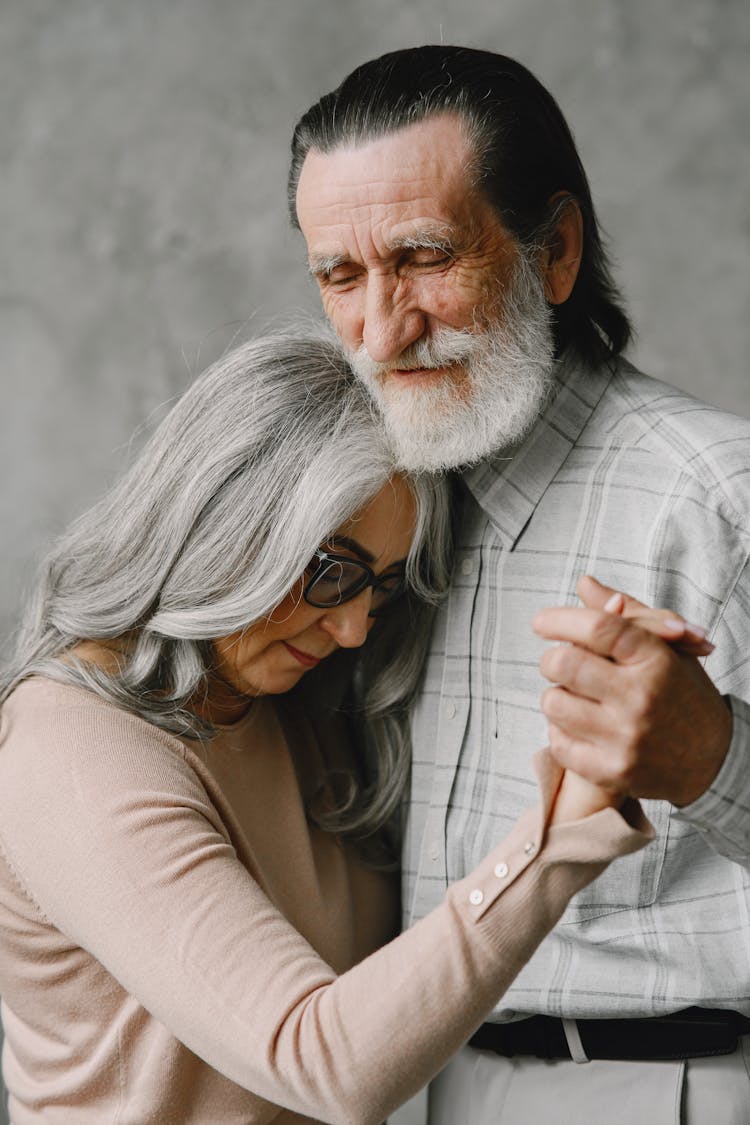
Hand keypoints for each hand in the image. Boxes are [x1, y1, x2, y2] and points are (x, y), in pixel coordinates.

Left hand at [534, 576, 732, 807]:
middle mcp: (641, 698)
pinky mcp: (613, 771)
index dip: (561, 619)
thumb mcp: (666, 649)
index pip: (598, 627)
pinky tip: (579, 725)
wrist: (714, 759)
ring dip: (556, 695)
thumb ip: (625, 616)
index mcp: (656, 660)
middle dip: (551, 658)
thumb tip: (584, 584)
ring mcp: (626, 738)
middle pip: (565, 663)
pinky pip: (558, 743)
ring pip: (554, 703)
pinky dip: (560, 731)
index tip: (542, 621)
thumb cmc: (683, 694)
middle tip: (556, 661)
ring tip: (575, 695)